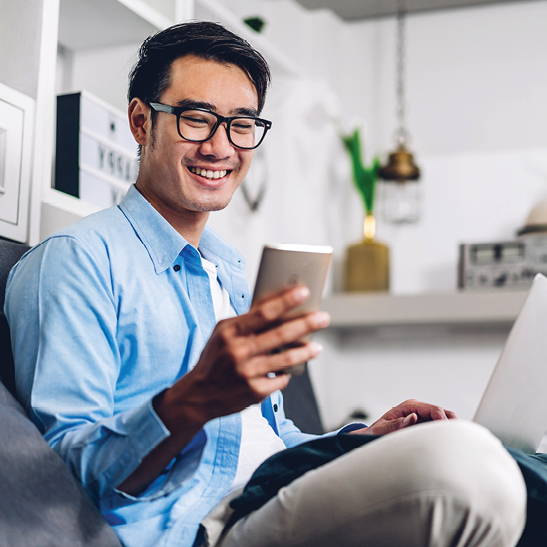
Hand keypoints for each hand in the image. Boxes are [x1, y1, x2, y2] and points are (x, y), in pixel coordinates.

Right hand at [159, 285, 329, 427]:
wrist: (198, 395)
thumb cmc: (215, 358)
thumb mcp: (222, 333)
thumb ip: (246, 321)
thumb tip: (279, 307)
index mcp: (229, 332)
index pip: (263, 312)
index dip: (286, 301)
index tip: (304, 291)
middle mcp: (238, 352)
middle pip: (280, 335)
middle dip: (306, 324)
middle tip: (323, 318)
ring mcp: (247, 373)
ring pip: (286, 359)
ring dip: (306, 352)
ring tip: (317, 346)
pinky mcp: (254, 392)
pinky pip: (280, 379)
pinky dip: (286, 373)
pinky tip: (289, 369)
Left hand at [352, 399, 456, 435]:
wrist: (372, 435)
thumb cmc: (377, 432)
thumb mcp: (383, 429)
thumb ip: (398, 424)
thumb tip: (413, 417)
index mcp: (409, 406)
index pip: (433, 409)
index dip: (443, 419)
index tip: (447, 432)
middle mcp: (418, 409)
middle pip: (442, 412)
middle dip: (451, 423)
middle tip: (458, 437)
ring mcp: (422, 416)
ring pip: (444, 419)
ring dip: (449, 428)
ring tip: (456, 441)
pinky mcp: (424, 424)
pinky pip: (439, 426)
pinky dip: (445, 433)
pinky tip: (449, 443)